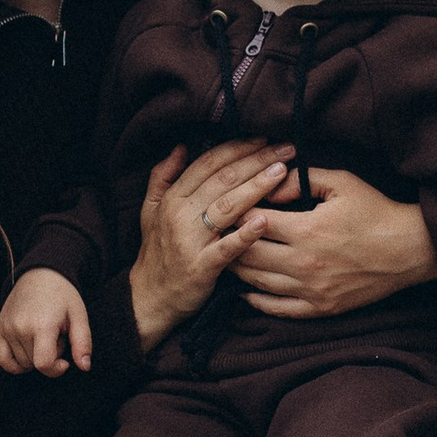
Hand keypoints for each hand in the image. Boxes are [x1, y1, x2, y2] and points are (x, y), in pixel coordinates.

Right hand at [0, 270, 94, 376]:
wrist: (40, 274)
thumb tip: (84, 367)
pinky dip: (14, 364)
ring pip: (21, 363)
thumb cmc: (63, 295)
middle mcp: (20, 327)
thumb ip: (83, 343)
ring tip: (43, 335)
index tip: (65, 362)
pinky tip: (27, 355)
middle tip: (55, 336)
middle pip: (34, 364)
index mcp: (42, 325)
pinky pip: (2, 359)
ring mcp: (7, 328)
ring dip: (34, 356)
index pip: (43, 364)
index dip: (56, 369)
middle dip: (49, 357)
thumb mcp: (79, 316)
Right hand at [127, 141, 291, 347]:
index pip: (208, 163)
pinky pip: (227, 248)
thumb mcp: (150, 210)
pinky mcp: (201, 267)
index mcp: (172, 198)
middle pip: (223, 179)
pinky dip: (246, 234)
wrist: (149, 298)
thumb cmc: (157, 253)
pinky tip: (266, 221)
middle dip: (257, 160)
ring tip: (282, 172)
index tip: (263, 138)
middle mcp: (180, 215)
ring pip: (227, 206)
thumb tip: (180, 147)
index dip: (237, 148)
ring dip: (257, 186)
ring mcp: (190, 241)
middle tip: (287, 148)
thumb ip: (162, 177)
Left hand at [235, 166, 436, 317]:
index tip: (226, 207)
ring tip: (226, 257)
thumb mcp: (342, 183)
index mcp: (307, 229)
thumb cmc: (376, 212)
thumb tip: (270, 184)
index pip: (254, 221)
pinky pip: (278, 309)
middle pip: (248, 254)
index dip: (236, 212)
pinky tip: (247, 292)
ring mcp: (311, 289)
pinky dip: (257, 301)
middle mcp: (304, 263)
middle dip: (228, 242)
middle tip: (217, 234)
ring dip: (237, 270)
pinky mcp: (321, 307)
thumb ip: (302, 179)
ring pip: (257, 282)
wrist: (410, 250)